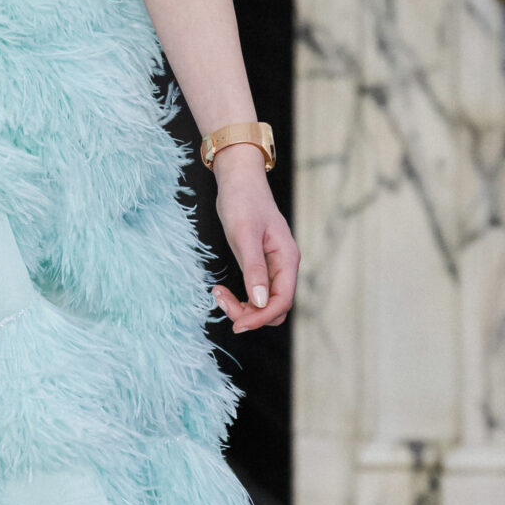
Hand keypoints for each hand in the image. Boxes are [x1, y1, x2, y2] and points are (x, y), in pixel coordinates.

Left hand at [210, 148, 298, 331]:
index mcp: (287, 259)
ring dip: (243, 307)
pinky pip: (256, 292)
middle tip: (220, 301)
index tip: (236, 324)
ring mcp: (273, 266)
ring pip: (264, 303)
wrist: (239, 179)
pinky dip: (240, 297)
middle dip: (250, 314)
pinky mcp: (260, 265)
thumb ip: (254, 269)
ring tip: (217, 293)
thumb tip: (261, 302)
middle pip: (275, 307)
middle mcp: (284, 265)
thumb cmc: (242, 201)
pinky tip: (221, 289)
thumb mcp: (244, 234)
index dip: (261, 317)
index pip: (282, 301)